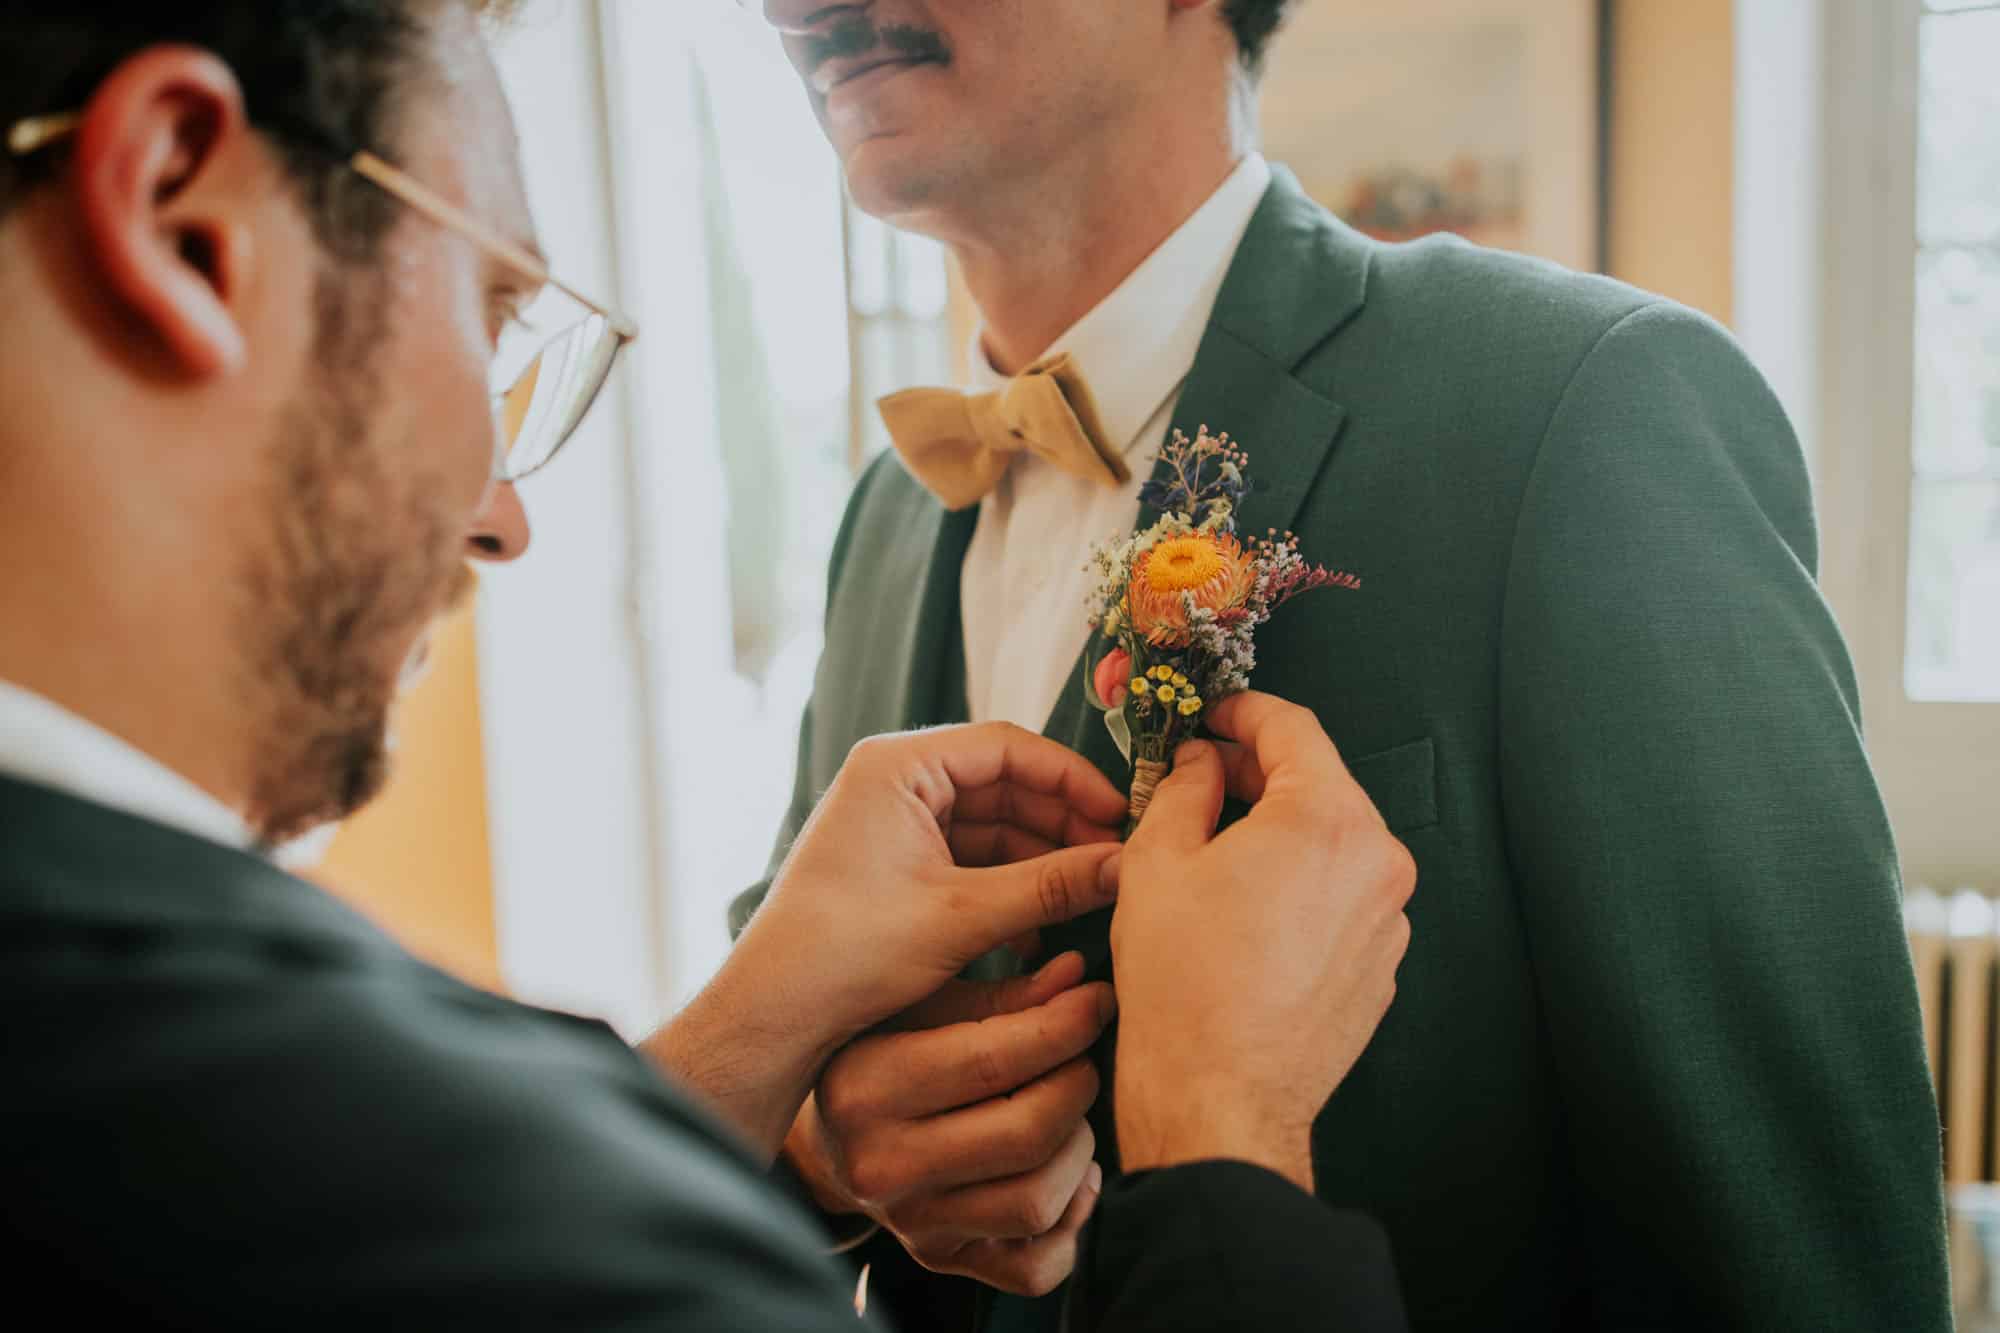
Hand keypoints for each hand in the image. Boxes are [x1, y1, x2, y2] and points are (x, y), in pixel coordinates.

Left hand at [650, 724, 1126, 1157]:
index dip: (1072, 779)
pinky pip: (971, 860)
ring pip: (993, 827)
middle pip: (1004, 784)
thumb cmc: (848, 950)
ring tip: (1090, 897)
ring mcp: (895, 823)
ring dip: (1041, 862)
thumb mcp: (963, 916)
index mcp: (898, 765)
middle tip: (1115, 863)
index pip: (1008, 746)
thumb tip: (1126, 866)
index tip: (1121, 817)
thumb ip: (1051, 886)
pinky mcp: (898, 866)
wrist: (777, 1012)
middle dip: (1062, 825)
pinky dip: (1010, 887)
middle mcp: (894, 782)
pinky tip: (1044, 928)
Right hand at [787, 951, 1112, 1296]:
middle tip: (1079, 1058)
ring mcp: (912, 1223)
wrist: (831, 1137)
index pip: (994, 1060)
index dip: (1066, 1026)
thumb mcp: (923, 1006)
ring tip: (1065, 1114)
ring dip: (1077, 1150)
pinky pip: (1036, 1267)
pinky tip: (1061, 1174)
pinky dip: (1071, 1218)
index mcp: (865, 1087)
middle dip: (1077, 1085)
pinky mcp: (941, 1260)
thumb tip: (1078, 978)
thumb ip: (1002, 994)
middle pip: (1028, 1134)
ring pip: (1038, 1202)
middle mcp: (881, 1165)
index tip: (1098, 1000)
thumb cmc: (886, 1049)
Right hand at [1110, 692, 1415, 1192]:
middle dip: (1257, 776)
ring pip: (1330, 845)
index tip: (1212, 715)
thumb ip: (1185, 788)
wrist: (1219, 1099)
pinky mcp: (1381, 966)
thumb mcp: (1158, 860)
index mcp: (1328, 819)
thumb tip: (1202, 764)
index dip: (1244, 712)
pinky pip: (1340, 898)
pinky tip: (1245, 912)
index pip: (1293, 729)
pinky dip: (1298, 886)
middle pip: (1318, 786)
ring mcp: (1388, 919)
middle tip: (1199, 779)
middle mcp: (1378, 861)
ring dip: (1278, 834)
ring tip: (1214, 853)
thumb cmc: (1185, 984)